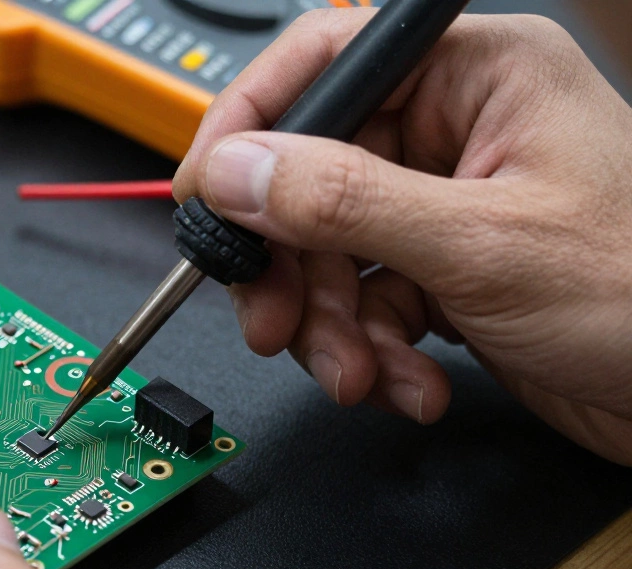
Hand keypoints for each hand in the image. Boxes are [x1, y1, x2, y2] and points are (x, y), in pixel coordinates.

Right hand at [172, 10, 631, 465]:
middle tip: (276, 321)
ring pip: (326, 251)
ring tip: (360, 374)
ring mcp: (442, 204)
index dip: (249, 129)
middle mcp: (452, 131)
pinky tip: (409, 382)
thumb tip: (236, 171)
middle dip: (292, 265)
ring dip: (331, 327)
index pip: (319, 65)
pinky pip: (362, 301)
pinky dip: (368, 352)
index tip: (208, 197)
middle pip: (307, 176)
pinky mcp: (442, 271)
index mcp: (474, 77)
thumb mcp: (481, 245)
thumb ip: (344, 202)